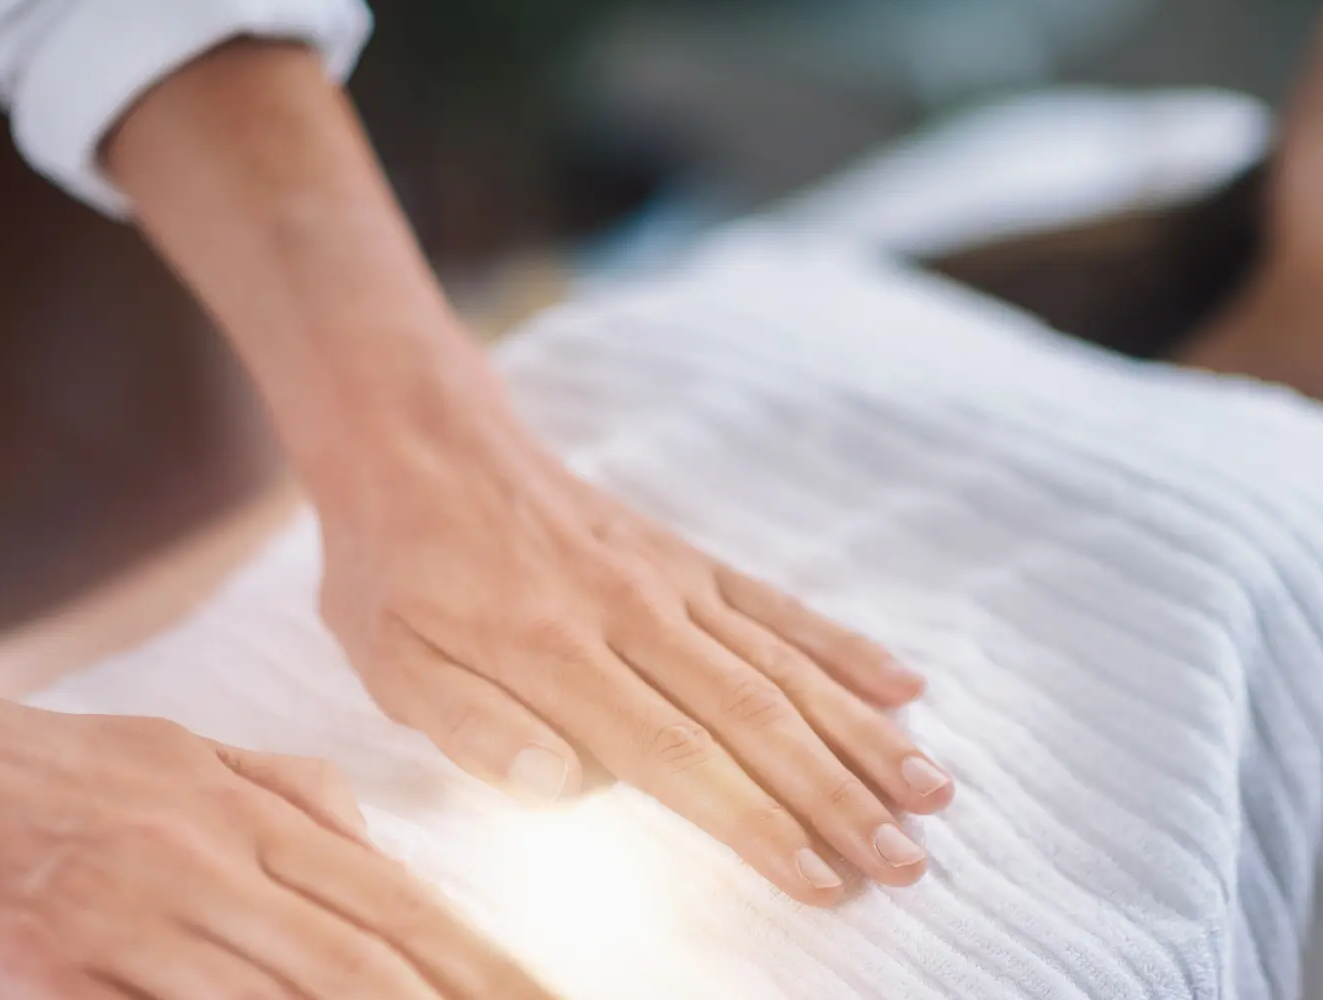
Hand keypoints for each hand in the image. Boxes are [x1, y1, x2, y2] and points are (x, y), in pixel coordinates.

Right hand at [0, 676, 553, 999]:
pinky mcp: (53, 973)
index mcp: (247, 811)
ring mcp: (133, 921)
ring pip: (282, 997)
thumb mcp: (185, 753)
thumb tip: (372, 838)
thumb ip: (287, 792)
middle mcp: (208, 862)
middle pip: (359, 958)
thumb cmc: (48, 766)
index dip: (478, 963)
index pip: (393, 901)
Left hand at [313, 410, 956, 907]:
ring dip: (863, 733)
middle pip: (754, 717)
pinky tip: (907, 687)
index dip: (754, 821)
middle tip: (906, 862)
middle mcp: (633, 614)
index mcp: (556, 653)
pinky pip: (779, 606)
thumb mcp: (391, 660)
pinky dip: (844, 647)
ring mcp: (672, 582)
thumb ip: (473, 726)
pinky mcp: (688, 560)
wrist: (423, 445)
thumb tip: (561, 784)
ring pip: (784, 665)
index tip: (820, 878)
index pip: (676, 754)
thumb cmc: (398, 572)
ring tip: (932, 793)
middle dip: (838, 796)